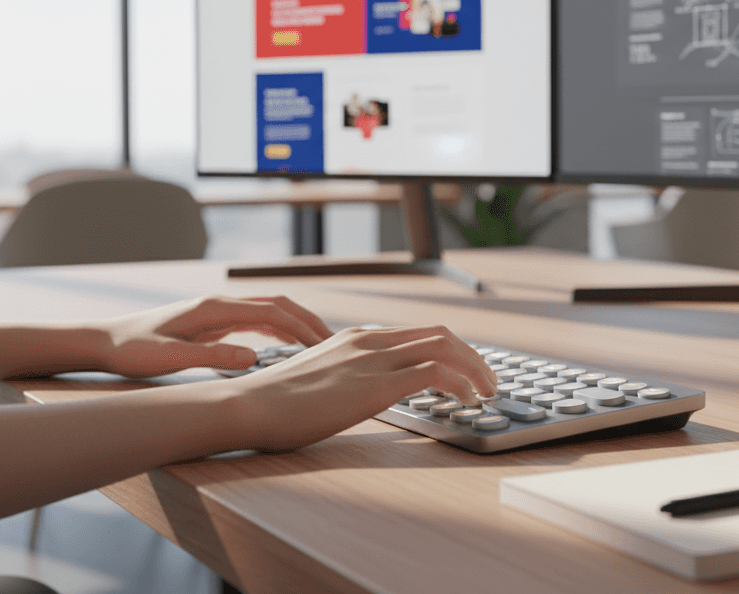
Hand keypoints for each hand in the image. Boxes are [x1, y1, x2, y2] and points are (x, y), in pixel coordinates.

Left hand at [90, 295, 334, 377]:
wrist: (105, 341)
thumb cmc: (133, 350)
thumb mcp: (169, 359)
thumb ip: (212, 358)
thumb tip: (254, 358)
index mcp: (214, 309)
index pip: (272, 312)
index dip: (302, 328)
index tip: (325, 346)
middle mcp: (220, 305)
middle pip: (278, 305)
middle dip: (308, 322)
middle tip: (335, 344)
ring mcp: (217, 311)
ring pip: (269, 311)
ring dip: (296, 325)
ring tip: (320, 346)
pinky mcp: (213, 322)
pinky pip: (256, 322)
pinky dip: (279, 331)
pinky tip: (289, 347)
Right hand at [226, 324, 498, 451]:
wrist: (249, 406)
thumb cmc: (274, 404)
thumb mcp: (319, 382)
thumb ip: (346, 379)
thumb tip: (364, 395)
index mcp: (356, 337)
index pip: (419, 333)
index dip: (451, 350)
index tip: (466, 372)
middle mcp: (369, 340)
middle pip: (441, 333)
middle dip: (473, 357)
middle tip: (489, 382)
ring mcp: (374, 358)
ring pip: (445, 347)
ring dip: (476, 370)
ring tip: (487, 393)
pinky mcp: (377, 383)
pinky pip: (435, 372)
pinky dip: (461, 384)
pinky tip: (467, 402)